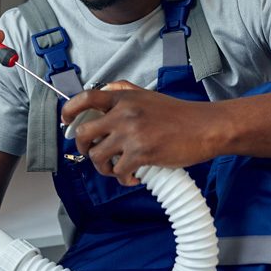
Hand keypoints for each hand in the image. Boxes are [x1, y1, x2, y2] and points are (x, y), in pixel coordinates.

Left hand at [62, 82, 221, 186]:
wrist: (205, 127)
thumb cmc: (179, 114)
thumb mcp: (147, 95)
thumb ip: (124, 92)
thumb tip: (103, 92)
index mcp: (124, 97)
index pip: (85, 99)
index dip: (69, 111)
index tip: (65, 122)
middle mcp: (123, 113)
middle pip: (84, 133)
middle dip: (84, 148)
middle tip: (94, 154)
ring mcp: (131, 133)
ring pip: (98, 156)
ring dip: (103, 168)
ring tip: (117, 169)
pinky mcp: (141, 153)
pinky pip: (119, 171)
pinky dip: (124, 179)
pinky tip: (133, 177)